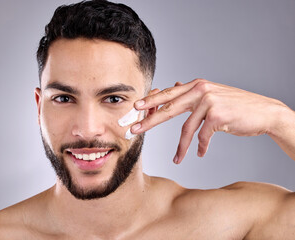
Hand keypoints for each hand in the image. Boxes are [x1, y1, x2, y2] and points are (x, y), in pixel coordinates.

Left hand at [131, 79, 290, 162]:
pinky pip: (203, 136)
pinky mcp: (217, 115)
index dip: (151, 101)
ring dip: (181, 147)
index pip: (168, 94)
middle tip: (134, 129)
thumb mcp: (213, 94)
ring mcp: (208, 101)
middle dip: (149, 120)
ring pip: (186, 128)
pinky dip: (202, 147)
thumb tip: (175, 84)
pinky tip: (202, 153)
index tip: (136, 108)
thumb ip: (192, 92)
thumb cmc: (236, 106)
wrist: (264, 112)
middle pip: (168, 107)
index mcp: (196, 85)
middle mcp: (200, 90)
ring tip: (177, 158)